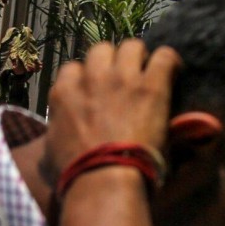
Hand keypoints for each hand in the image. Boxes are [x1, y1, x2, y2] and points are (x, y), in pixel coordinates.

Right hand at [42, 39, 181, 186]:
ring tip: (149, 73)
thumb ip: (55, 136)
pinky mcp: (150, 86)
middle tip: (125, 78)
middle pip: (102, 50)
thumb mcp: (50, 151)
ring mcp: (121, 78)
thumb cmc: (75, 174)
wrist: (103, 179)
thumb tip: (52, 144)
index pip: (74, 68)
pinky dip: (170, 62)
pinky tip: (174, 73)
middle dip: (113, 60)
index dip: (88, 77)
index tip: (98, 90)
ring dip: (140, 57)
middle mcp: (91, 78)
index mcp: (64, 93)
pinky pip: (165, 57)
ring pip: (131, 46)